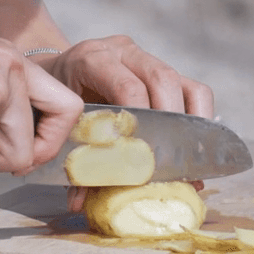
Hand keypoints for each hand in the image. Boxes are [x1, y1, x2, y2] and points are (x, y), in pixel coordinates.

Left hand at [34, 35, 213, 211]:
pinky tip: (190, 142)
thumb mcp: (60, 121)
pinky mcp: (162, 69)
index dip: (139, 120)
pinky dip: (197, 115)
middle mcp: (122, 51)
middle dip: (171, 121)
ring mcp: (144, 57)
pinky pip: (192, 89)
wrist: (56, 73)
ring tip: (185, 155)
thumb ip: (73, 158)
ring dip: (188, 121)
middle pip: (162, 79)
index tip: (140, 153)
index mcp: (92, 59)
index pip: (127, 86)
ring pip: (181, 82)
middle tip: (169, 158)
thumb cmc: (59, 100)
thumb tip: (80, 202)